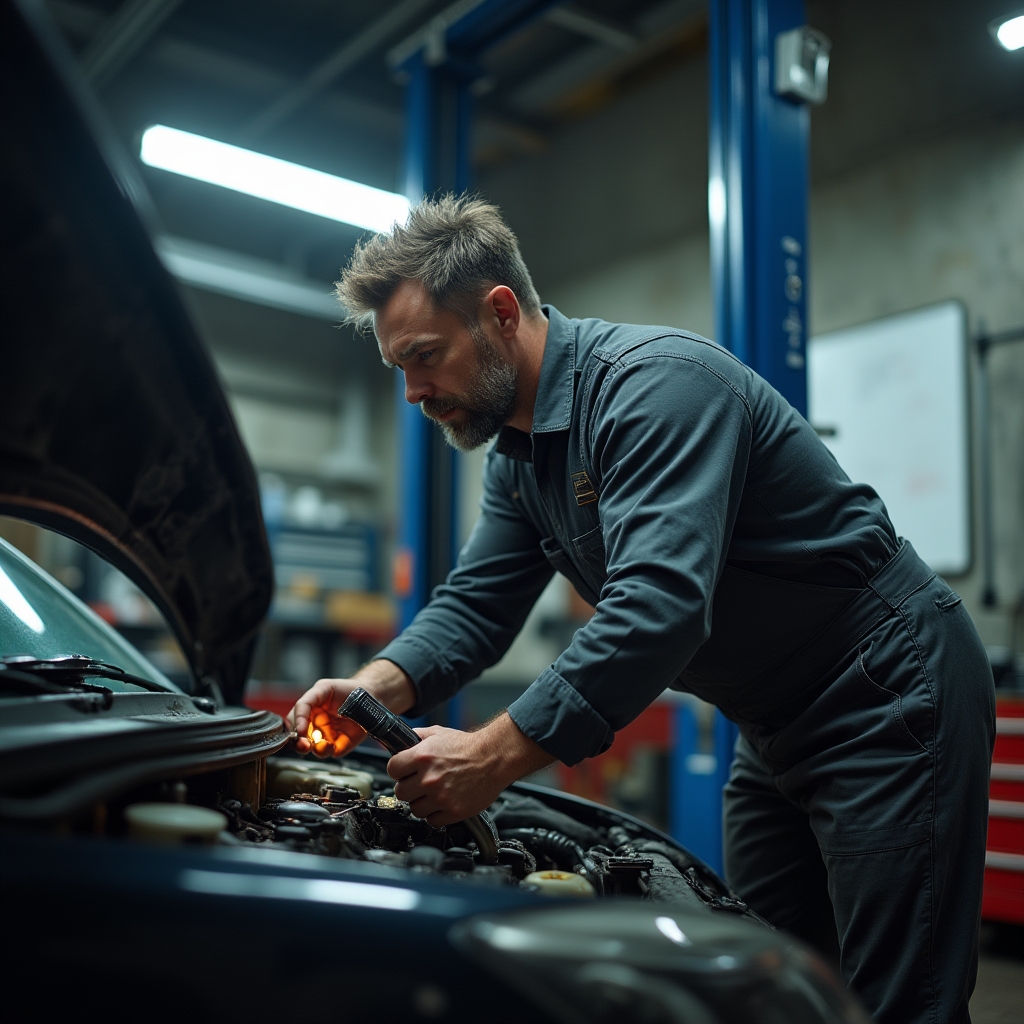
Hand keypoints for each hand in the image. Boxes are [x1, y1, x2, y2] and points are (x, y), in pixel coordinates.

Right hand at [286, 660, 415, 757]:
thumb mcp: (323, 687)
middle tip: (304, 744)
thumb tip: (299, 720)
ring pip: (313, 749)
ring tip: (323, 744)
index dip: (294, 727)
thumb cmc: (346, 689)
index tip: (301, 731)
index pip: (292, 722)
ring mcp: (326, 736)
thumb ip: (307, 701)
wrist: (370, 696)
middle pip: (298, 740)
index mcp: (308, 712)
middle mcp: (314, 726)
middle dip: (298, 744)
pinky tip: (332, 745)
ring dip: (315, 749)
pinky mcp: (339, 745)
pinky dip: (328, 751)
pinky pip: (330, 753)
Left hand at [388, 713, 553, 826]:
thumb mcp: (438, 733)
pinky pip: (432, 821)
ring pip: (414, 809)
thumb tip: (396, 741)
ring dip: (422, 802)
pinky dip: (437, 814)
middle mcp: (428, 778)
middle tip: (421, 783)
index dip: (399, 770)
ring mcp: (440, 797)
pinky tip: (444, 801)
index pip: (392, 769)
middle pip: (400, 792)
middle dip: (409, 787)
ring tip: (435, 792)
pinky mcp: (452, 811)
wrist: (494, 758)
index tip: (405, 772)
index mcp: (422, 756)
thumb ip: (415, 737)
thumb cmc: (468, 746)